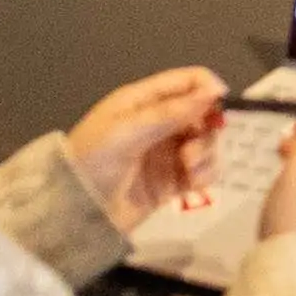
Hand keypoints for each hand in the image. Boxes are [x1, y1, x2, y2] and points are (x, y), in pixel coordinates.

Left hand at [63, 68, 226, 224]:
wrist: (74, 213)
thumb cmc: (93, 162)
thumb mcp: (126, 131)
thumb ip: (171, 112)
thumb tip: (215, 91)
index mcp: (143, 101)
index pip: (188, 81)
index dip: (209, 88)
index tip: (221, 108)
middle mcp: (160, 122)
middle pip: (203, 113)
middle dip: (207, 128)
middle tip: (191, 150)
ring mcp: (168, 153)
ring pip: (207, 142)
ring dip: (206, 153)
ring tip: (188, 169)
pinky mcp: (173, 182)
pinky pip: (204, 171)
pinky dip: (205, 174)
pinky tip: (192, 184)